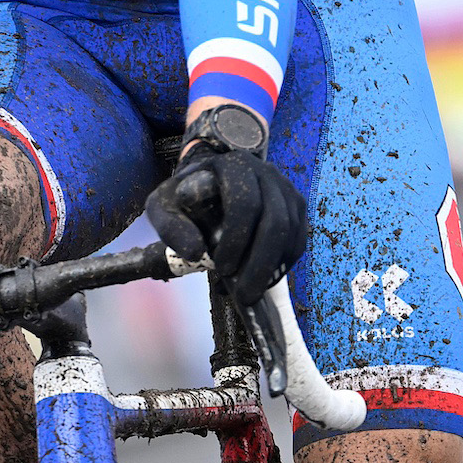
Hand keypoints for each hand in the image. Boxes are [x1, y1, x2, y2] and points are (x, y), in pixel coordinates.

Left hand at [146, 146, 305, 308]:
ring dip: (273, 268)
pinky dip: (283, 264)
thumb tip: (195, 252)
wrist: (210, 182)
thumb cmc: (186, 196)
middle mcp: (265, 172)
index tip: (221, 268)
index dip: (236, 239)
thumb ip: (170, 227)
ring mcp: (285, 188)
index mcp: (232, 167)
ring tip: (251, 292)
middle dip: (260, 264)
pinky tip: (264, 280)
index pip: (244, 203)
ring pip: (291, 232)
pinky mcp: (296, 206)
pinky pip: (299, 239)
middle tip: (243, 295)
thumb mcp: (164, 206)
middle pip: (275, 220)